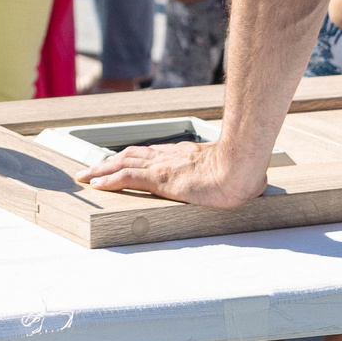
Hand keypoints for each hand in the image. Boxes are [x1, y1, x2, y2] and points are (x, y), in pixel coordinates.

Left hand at [78, 136, 265, 209]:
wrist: (241, 167)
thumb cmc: (244, 171)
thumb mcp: (236, 174)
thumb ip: (236, 177)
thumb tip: (255, 184)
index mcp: (183, 155)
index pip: (151, 155)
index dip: (134, 158)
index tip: (121, 162)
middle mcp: (168, 156)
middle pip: (131, 155)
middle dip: (110, 162)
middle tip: (92, 169)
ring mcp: (162, 166)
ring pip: (122, 163)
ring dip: (101, 170)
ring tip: (86, 177)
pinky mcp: (158, 178)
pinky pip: (126, 177)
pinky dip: (108, 180)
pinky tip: (96, 185)